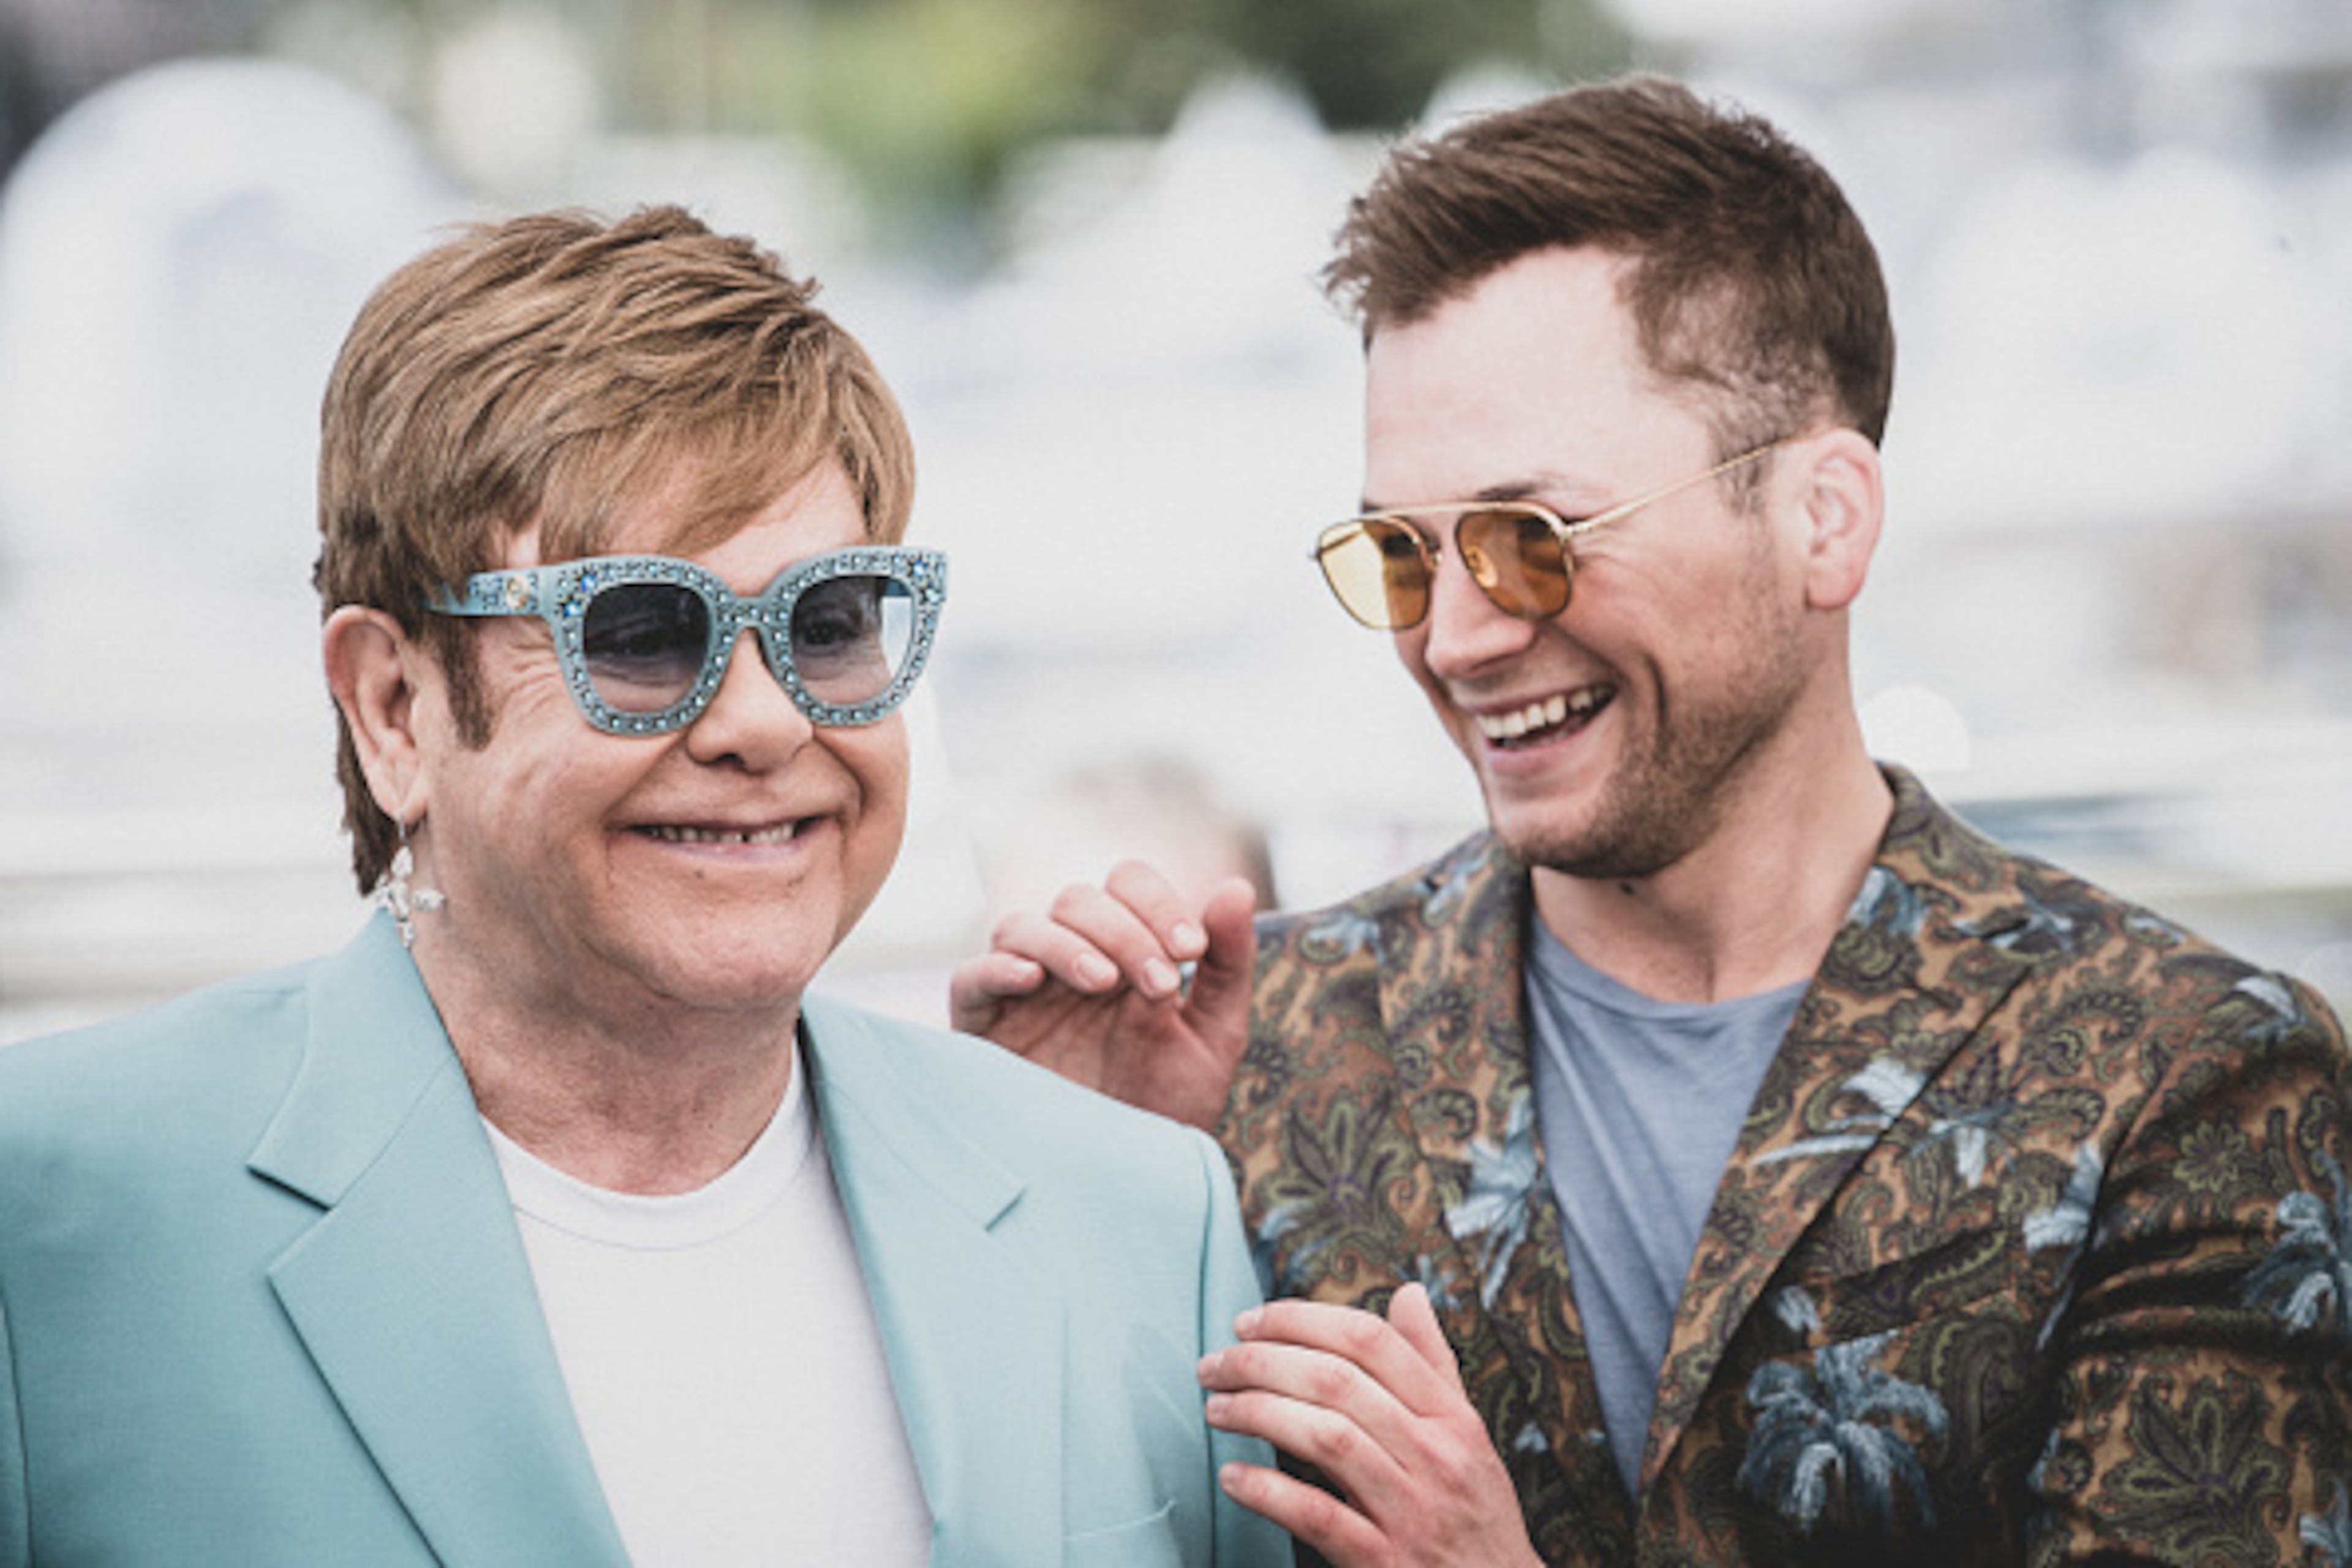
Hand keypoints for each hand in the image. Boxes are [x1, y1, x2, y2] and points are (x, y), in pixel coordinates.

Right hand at [947, 861, 1256, 1129]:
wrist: (1122, 1184)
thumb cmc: (1167, 1108)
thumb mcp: (1213, 1037)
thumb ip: (1228, 963)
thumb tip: (1235, 885)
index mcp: (1124, 952)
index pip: (1128, 884)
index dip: (1158, 902)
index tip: (1192, 950)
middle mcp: (1069, 962)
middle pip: (1078, 898)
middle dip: (1125, 930)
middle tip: (1159, 985)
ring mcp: (1022, 994)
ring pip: (1023, 925)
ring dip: (1069, 943)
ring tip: (1104, 984)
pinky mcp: (982, 1030)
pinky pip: (971, 977)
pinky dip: (999, 967)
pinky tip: (1033, 981)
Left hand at [1198, 1284, 1543, 1567]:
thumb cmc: (1477, 1517)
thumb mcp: (1469, 1437)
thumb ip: (1434, 1364)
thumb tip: (1409, 1292)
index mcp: (1452, 1418)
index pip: (1371, 1341)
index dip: (1301, 1319)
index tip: (1249, 1322)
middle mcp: (1435, 1456)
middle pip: (1337, 1381)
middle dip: (1261, 1361)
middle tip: (1214, 1364)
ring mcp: (1411, 1512)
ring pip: (1326, 1438)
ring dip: (1256, 1413)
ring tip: (1216, 1409)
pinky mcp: (1384, 1563)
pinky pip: (1318, 1516)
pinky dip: (1268, 1491)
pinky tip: (1233, 1478)